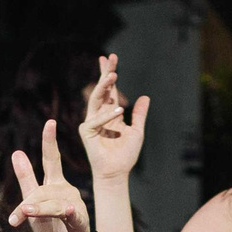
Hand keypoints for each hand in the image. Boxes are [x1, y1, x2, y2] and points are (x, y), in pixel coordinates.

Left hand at [7, 119, 95, 231]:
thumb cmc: (50, 227)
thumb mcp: (33, 201)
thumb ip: (26, 178)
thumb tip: (16, 152)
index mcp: (55, 185)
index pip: (52, 159)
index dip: (50, 141)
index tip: (50, 123)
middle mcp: (67, 192)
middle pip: (42, 191)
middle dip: (27, 204)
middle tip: (14, 219)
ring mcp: (75, 207)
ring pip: (53, 204)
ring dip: (38, 209)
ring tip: (25, 212)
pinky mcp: (80, 223)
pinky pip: (72, 215)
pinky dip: (70, 212)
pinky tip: (70, 209)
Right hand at [78, 54, 146, 181]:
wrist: (117, 173)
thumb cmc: (125, 155)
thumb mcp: (137, 131)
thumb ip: (139, 115)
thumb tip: (145, 97)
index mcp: (111, 113)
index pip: (110, 90)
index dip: (110, 75)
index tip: (112, 58)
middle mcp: (100, 115)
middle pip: (102, 90)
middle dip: (105, 74)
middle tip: (111, 58)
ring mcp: (91, 122)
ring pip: (96, 100)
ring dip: (104, 87)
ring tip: (114, 75)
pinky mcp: (86, 132)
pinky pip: (96, 120)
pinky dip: (107, 116)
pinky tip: (119, 110)